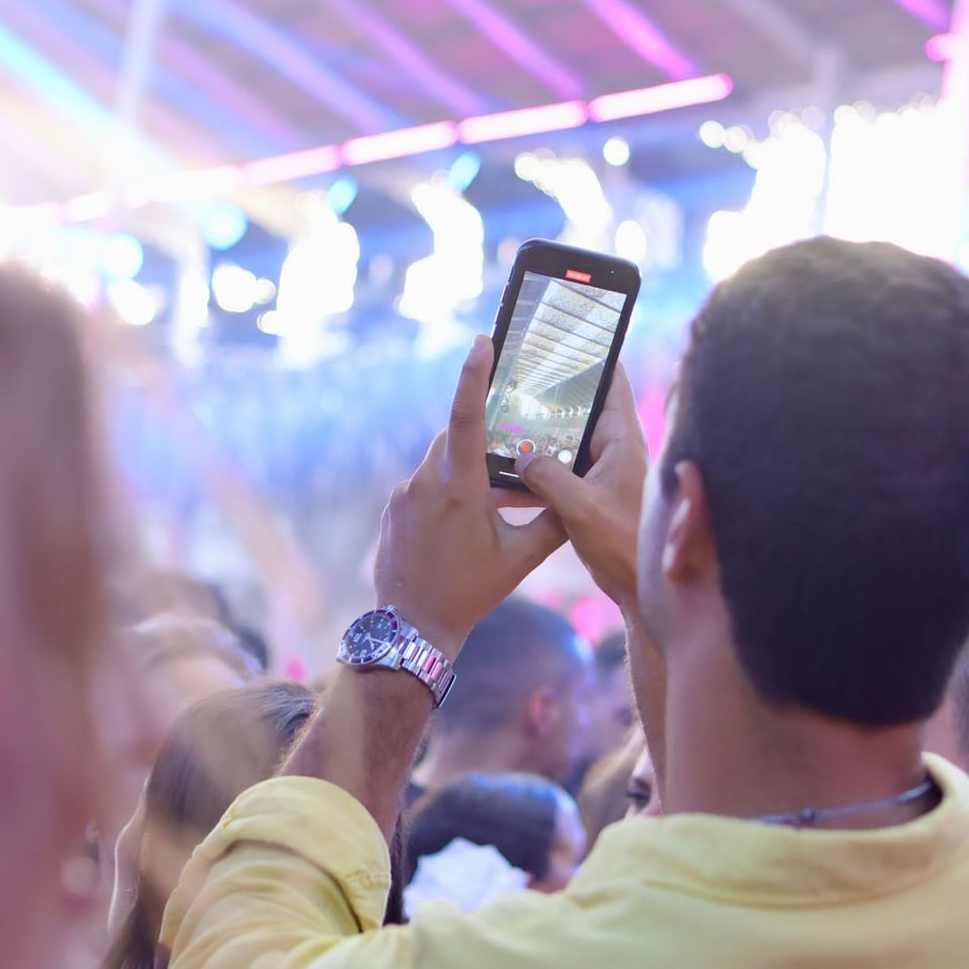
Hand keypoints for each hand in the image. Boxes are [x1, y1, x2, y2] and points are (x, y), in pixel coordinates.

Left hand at [374, 335, 567, 657]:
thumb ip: (552, 522)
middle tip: (509, 458)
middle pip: (456, 438)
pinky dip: (445, 493)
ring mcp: (403, 495)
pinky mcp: (393, 509)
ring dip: (465, 473)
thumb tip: (575, 494)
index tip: (482, 341)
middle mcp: (425, 483)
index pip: (467, 417)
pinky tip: (459, 528)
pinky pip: (423, 485)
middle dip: (483, 442)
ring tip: (486, 508)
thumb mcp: (521, 558)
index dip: (474, 375)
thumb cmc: (470, 592)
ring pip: (440, 462)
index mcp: (459, 488)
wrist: (413, 627)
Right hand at [516, 366, 648, 610]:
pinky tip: (500, 476)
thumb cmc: (622, 545)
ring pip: (562, 442)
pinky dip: (532, 473)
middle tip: (514, 380)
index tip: (564, 338)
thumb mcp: (581, 508)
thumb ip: (548, 478)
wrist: (636, 587)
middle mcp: (613, 449)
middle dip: (548, 397)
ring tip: (497, 424)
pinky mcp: (588, 494)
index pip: (612, 382)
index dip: (591, 357)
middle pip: (580, 408)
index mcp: (621, 441)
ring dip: (534, 438)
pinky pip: (556, 472)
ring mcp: (600, 472)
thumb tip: (521, 457)